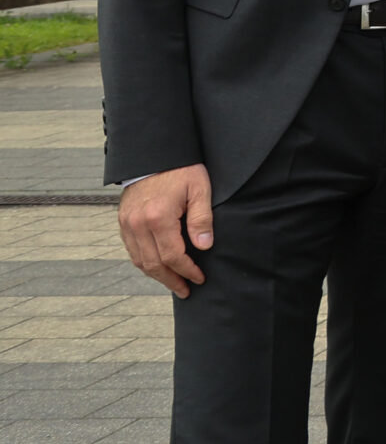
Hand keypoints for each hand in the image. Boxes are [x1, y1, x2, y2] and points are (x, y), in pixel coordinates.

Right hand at [118, 164, 212, 295]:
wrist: (153, 153)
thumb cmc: (181, 169)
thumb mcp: (199, 189)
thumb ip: (202, 219)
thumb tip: (203, 247)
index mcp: (158, 217)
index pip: (173, 256)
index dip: (187, 271)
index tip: (200, 278)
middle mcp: (138, 224)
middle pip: (154, 264)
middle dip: (171, 280)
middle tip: (186, 290)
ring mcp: (127, 223)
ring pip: (139, 260)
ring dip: (157, 275)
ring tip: (174, 283)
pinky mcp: (122, 221)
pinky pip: (132, 250)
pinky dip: (144, 262)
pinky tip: (158, 266)